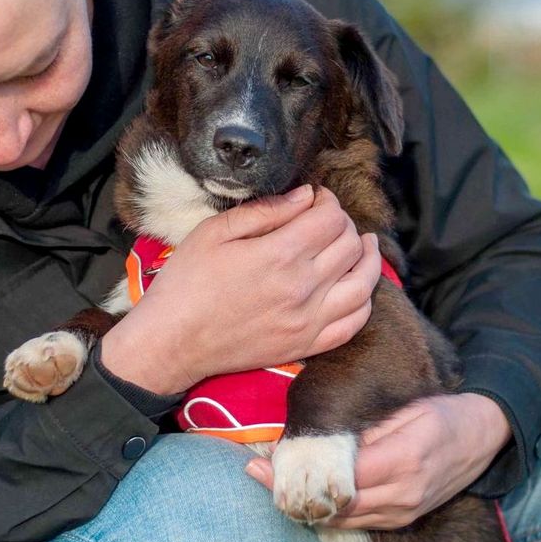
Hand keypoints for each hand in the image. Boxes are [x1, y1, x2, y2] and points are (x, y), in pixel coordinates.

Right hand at [101, 185, 379, 394]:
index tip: (316, 198)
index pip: (330, 219)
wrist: (172, 342)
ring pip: (363, 284)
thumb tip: (305, 196)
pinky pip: (353, 323)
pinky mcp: (306, 345)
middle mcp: (302, 287)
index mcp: (280, 254)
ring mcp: (308, 320)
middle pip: (349, 245)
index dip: (328, 201)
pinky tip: (357, 286)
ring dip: (368, 259)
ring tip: (364, 244)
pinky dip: (364, 301)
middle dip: (345, 223)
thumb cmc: (186, 282)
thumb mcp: (215, 231)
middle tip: (328, 219)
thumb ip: (265, 210)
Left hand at [246, 393, 511, 528]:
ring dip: (306, 504)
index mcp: (404, 460)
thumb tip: (328, 435)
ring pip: (344, 518)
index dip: (303, 470)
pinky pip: (359, 521)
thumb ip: (371, 426)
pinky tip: (306, 494)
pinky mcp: (404, 519)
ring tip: (269, 483)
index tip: (270, 459)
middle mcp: (403, 494)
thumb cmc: (443, 413)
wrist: (482, 437)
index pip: (342, 475)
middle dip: (293, 492)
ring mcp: (404, 511)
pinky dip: (329, 510)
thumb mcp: (410, 409)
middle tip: (255, 472)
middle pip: (337, 503)